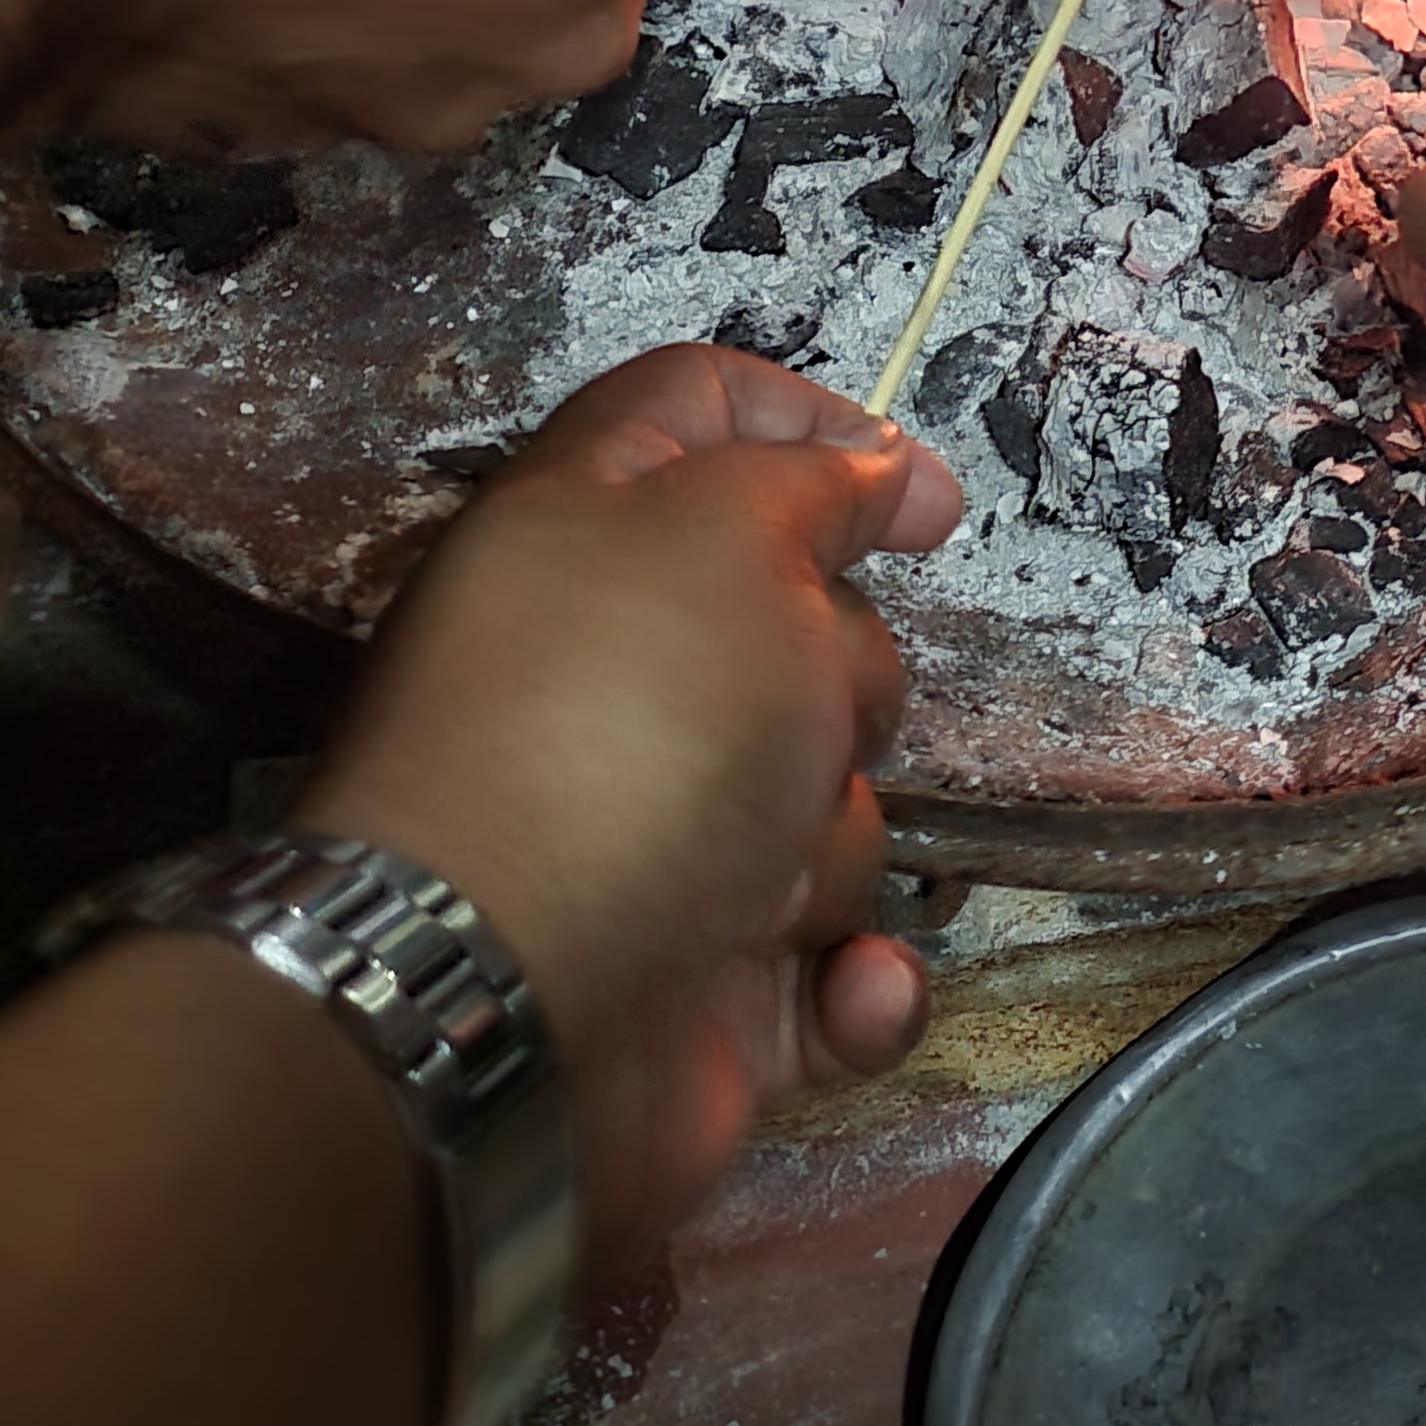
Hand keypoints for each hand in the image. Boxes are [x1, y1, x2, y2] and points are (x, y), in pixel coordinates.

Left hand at [301, 345, 964, 1266]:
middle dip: (846, 675)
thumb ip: (812, 480)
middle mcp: (614, 679)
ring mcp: (659, 841)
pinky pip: (839, 971)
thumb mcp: (728, 532)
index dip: (809, 423)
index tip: (918, 496)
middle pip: (804, 624)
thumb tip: (866, 469)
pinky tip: (837, 988)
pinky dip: (852, 986)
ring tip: (758, 886)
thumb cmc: (620, 729)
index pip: (691, 413)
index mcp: (582, 536)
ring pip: (833, 803)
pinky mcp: (702, 988)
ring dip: (828, 845)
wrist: (508, 1013)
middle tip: (807, 714)